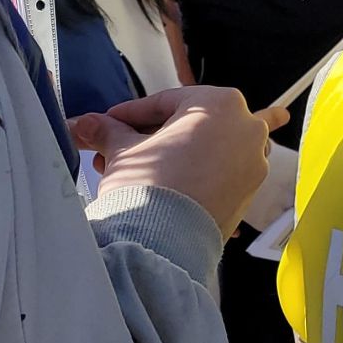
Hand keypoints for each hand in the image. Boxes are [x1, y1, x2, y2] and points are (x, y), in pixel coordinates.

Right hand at [71, 87, 285, 236]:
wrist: (164, 241)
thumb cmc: (150, 186)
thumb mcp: (123, 150)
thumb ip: (108, 131)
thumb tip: (88, 124)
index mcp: (221, 103)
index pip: (167, 101)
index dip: (132, 113)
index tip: (110, 121)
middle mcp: (247, 127)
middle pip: (187, 125)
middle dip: (147, 137)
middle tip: (115, 147)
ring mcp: (253, 160)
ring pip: (204, 149)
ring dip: (168, 156)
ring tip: (132, 169)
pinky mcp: (249, 190)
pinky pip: (216, 173)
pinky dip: (190, 174)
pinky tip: (160, 184)